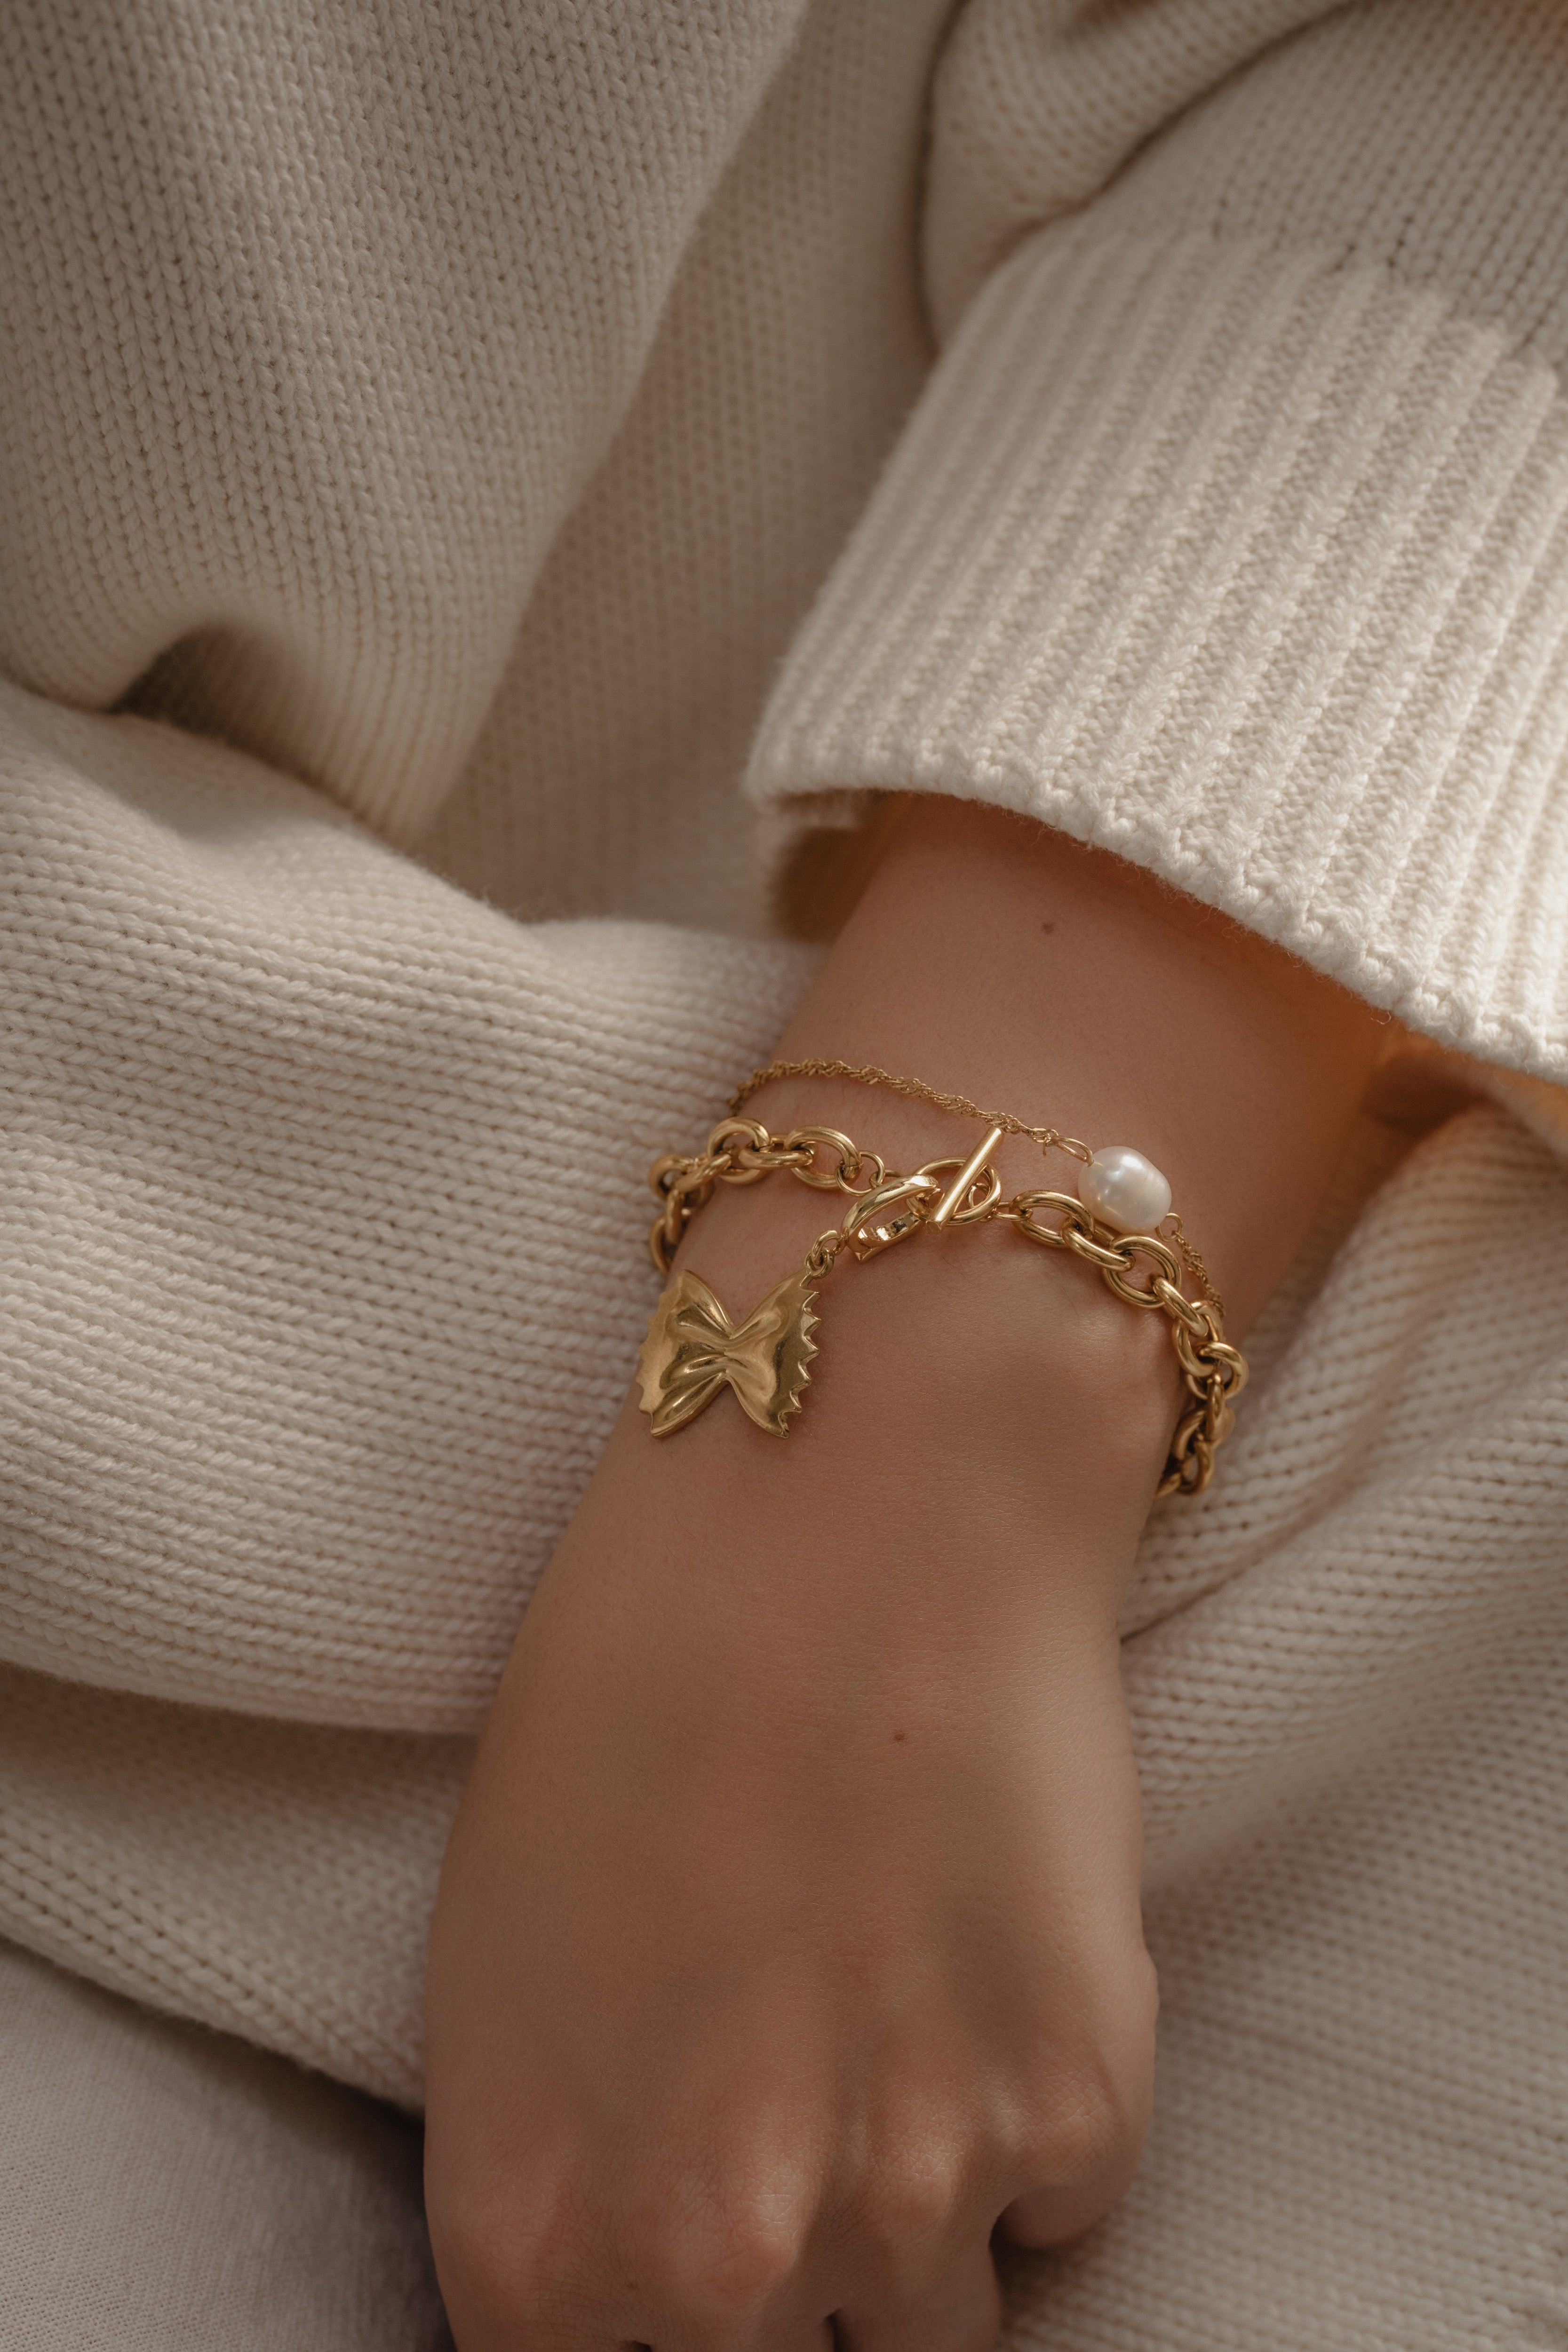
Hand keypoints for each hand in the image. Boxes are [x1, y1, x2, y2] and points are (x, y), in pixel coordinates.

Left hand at [424, 799, 1383, 2346]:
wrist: (854, 1500)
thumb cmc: (641, 1695)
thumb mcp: (506, 1975)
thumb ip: (567, 2195)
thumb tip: (650, 2297)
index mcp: (543, 2243)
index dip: (668, 2332)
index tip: (714, 2247)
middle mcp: (717, 2262)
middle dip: (799, 2285)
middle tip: (811, 2100)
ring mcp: (908, 2197)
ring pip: (938, 2322)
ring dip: (926, 2197)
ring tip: (897, 1996)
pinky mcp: (1077, 2108)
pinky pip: (1058, 2199)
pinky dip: (1035, 2102)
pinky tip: (982, 1936)